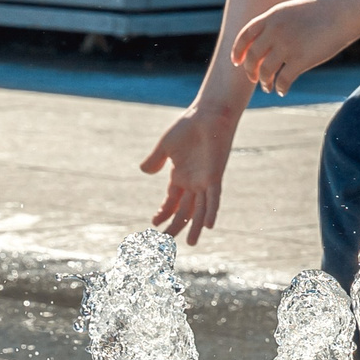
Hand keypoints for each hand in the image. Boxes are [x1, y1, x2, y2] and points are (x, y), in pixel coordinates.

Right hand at [139, 103, 239, 244]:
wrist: (208, 115)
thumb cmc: (188, 127)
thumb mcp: (165, 146)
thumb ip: (155, 160)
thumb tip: (144, 171)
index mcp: (181, 176)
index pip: (172, 201)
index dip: (164, 213)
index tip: (153, 225)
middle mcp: (193, 182)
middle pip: (184, 210)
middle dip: (175, 226)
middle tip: (165, 243)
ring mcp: (205, 181)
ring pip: (200, 210)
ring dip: (195, 227)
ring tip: (191, 244)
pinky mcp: (215, 176)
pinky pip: (214, 198)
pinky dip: (212, 211)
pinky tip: (210, 226)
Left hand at [232, 0, 356, 94]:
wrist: (343, 13)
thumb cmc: (322, 11)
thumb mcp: (292, 10)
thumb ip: (276, 23)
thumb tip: (266, 38)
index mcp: (271, 17)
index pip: (245, 36)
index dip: (238, 51)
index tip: (236, 62)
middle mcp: (275, 31)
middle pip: (253, 57)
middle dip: (250, 71)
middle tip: (254, 79)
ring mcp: (287, 45)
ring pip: (266, 71)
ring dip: (265, 82)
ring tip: (268, 87)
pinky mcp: (301, 59)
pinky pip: (283, 79)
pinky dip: (281, 88)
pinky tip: (283, 90)